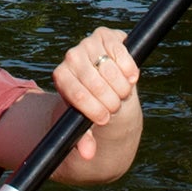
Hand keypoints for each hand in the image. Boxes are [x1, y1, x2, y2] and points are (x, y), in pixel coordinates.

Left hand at [50, 27, 137, 164]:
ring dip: (120, 86)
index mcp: (61, 77)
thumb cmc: (92, 106)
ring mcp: (88, 43)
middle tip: (115, 108)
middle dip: (108, 100)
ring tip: (122, 95)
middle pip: (93, 81)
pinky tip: (131, 78)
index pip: (75, 92)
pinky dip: (128, 67)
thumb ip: (84, 139)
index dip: (91, 108)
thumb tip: (88, 154)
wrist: (105, 84)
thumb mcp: (85, 124)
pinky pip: (120, 50)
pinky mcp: (107, 36)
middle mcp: (71, 56)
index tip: (103, 120)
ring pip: (108, 67)